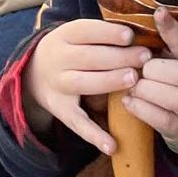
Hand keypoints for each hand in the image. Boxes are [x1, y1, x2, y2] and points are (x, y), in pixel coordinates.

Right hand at [24, 19, 151, 152]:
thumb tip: (140, 35)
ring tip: (134, 79)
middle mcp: (57, 60)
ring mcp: (58, 86)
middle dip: (118, 56)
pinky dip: (94, 135)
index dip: (107, 33)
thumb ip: (103, 34)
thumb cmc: (71, 49)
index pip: (85, 31)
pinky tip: (112, 145)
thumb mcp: (77, 34)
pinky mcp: (61, 110)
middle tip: (144, 57)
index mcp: (64, 36)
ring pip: (83, 83)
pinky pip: (78, 124)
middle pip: (88, 56)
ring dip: (109, 81)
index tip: (130, 35)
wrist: (33, 72)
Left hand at [122, 8, 177, 162]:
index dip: (173, 29)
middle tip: (139, 69)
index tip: (158, 13)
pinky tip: (128, 101)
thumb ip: (169, 52)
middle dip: (153, 69)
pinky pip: (163, 120)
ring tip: (132, 86)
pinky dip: (142, 109)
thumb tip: (137, 27)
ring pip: (174, 97)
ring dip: (147, 89)